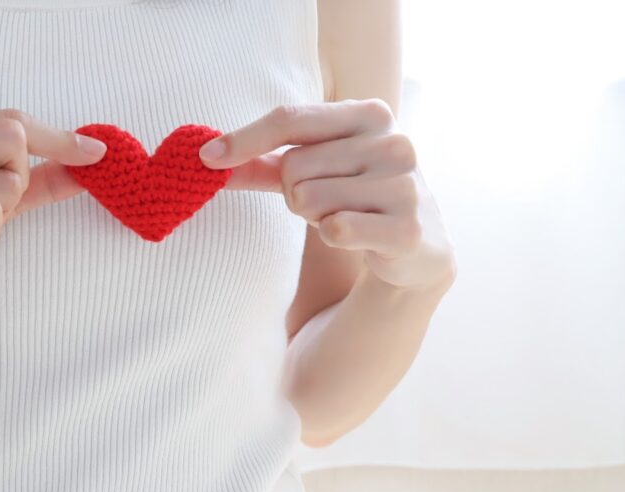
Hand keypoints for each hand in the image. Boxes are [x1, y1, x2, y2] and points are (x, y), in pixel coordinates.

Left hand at [198, 100, 456, 292]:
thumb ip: (264, 163)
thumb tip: (209, 159)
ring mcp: (404, 184)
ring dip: (314, 216)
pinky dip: (333, 236)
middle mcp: (393, 141)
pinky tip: (356, 235)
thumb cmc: (354, 196)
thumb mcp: (312, 170)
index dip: (245, 139)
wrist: (417, 244)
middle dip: (294, 192)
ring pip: (308, 200)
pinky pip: (335, 229)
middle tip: (326, 201)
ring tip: (344, 215)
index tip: (208, 157)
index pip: (290, 119)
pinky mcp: (407, 227)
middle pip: (293, 167)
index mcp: (369, 114)